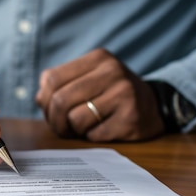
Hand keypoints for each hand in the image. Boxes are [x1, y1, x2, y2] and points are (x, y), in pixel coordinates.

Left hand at [35, 48, 163, 140]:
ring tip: (84, 127)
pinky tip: (103, 129)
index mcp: (98, 58)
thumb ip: (62, 84)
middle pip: (60, 100)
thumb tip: (40, 99)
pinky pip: (94, 135)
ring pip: (75, 119)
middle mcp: (113, 71)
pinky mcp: (130, 118)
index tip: (50, 110)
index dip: (44, 100)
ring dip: (73, 130)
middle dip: (54, 120)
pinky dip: (91, 137)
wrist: (155, 106)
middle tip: (61, 127)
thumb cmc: (112, 93)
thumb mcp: (90, 78)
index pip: (52, 78)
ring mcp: (124, 94)